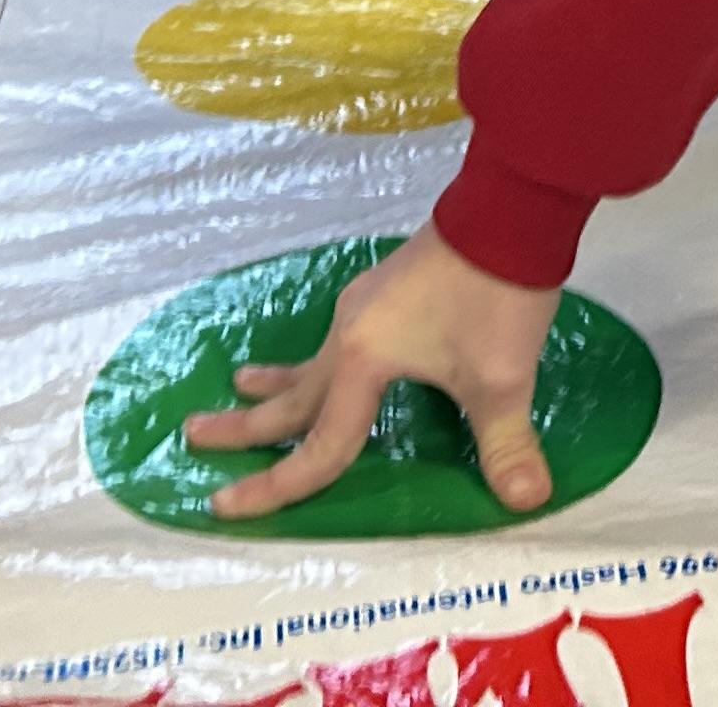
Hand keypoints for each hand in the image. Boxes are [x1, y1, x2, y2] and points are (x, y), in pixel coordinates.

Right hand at [184, 225, 559, 519]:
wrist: (508, 210)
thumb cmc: (495, 296)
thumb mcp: (502, 379)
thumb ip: (505, 444)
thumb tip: (526, 501)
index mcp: (362, 362)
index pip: (318, 445)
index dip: (276, 487)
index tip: (223, 507)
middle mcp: (349, 336)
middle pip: (290, 395)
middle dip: (244, 425)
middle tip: (191, 435)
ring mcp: (363, 308)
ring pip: (310, 363)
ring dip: (276, 384)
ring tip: (240, 385)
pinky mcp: (383, 293)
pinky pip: (335, 342)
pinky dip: (314, 362)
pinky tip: (325, 360)